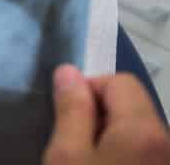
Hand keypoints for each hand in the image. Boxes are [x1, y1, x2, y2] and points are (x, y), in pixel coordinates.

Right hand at [44, 64, 169, 163]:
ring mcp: (165, 158)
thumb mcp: (67, 155)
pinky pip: (142, 150)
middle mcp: (165, 140)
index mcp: (143, 129)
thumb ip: (71, 111)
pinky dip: (121, 152)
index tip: (68, 118)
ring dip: (109, 135)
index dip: (88, 89)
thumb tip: (68, 71)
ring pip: (135, 129)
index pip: (120, 81)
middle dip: (99, 113)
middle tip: (74, 144)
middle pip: (131, 104)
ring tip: (87, 159)